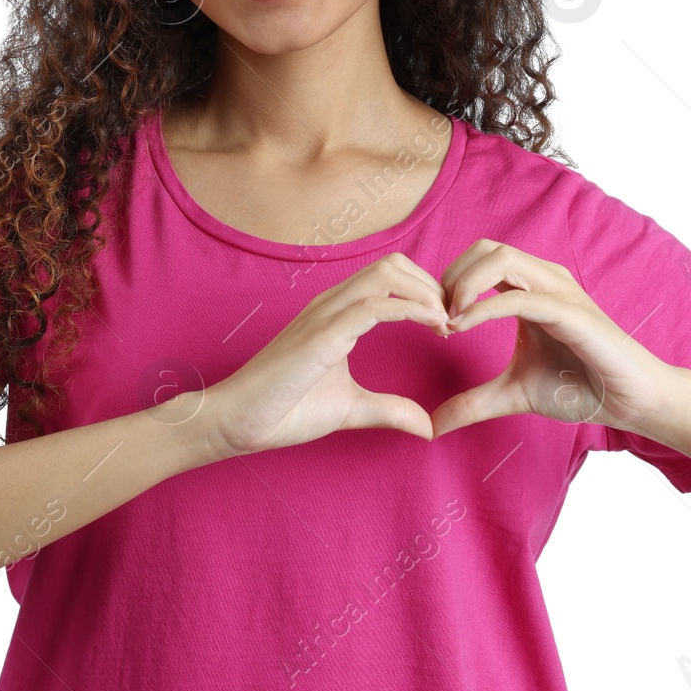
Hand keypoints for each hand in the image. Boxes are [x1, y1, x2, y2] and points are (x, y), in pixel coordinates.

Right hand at [206, 253, 450, 456]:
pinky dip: (412, 310)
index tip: (447, 325)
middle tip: (453, 321)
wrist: (237, 421)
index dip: (425, 292)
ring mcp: (325, 315)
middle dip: (432, 285)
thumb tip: (427, 426)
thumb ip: (389, 410)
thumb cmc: (283, 410)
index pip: (390, 277)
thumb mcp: (350, 409)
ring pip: (387, 275)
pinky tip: (433, 326)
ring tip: (446, 323)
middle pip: (394, 264)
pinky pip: (375, 306)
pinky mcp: (322, 336)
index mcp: (336, 313)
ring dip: (427, 293)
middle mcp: (331, 304)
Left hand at [429, 238, 685, 439]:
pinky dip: (484, 308)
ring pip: (500, 258)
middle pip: (485, 248)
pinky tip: (461, 328)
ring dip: (464, 284)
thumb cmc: (581, 388)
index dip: (449, 282)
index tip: (432, 322)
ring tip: (447, 320)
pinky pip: (519, 297)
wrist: (630, 401)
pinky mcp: (570, 312)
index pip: (480, 259)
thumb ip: (473, 403)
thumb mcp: (514, 394)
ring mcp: (559, 291)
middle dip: (451, 276)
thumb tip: (433, 426)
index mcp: (530, 289)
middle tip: (435, 317)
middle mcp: (544, 280)